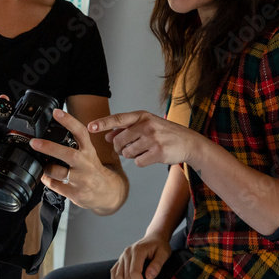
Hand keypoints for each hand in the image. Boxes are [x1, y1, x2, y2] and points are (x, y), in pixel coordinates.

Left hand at [30, 108, 113, 210]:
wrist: (108, 193)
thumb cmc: (94, 171)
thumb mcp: (89, 154)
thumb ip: (76, 144)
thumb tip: (53, 132)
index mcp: (89, 151)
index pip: (81, 132)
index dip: (68, 121)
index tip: (56, 112)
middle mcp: (85, 164)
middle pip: (68, 154)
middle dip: (49, 147)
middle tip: (34, 142)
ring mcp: (80, 180)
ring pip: (57, 172)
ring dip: (45, 167)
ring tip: (41, 164)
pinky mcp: (74, 193)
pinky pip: (54, 185)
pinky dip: (46, 179)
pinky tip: (46, 176)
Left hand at [89, 111, 204, 167]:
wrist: (188, 142)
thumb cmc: (164, 133)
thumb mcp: (146, 125)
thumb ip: (126, 129)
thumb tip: (107, 136)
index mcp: (142, 116)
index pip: (118, 119)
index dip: (103, 123)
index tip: (89, 127)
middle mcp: (147, 125)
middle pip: (119, 141)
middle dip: (120, 147)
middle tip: (130, 147)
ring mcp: (153, 139)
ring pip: (127, 153)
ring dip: (132, 155)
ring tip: (145, 149)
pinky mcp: (158, 153)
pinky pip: (138, 162)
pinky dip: (141, 161)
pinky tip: (151, 156)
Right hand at [110, 233, 171, 278]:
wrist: (154, 237)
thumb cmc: (160, 246)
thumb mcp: (164, 253)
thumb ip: (157, 264)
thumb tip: (149, 278)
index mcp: (138, 251)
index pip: (135, 272)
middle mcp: (127, 253)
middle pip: (127, 277)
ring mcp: (123, 257)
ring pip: (119, 276)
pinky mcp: (121, 260)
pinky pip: (114, 272)